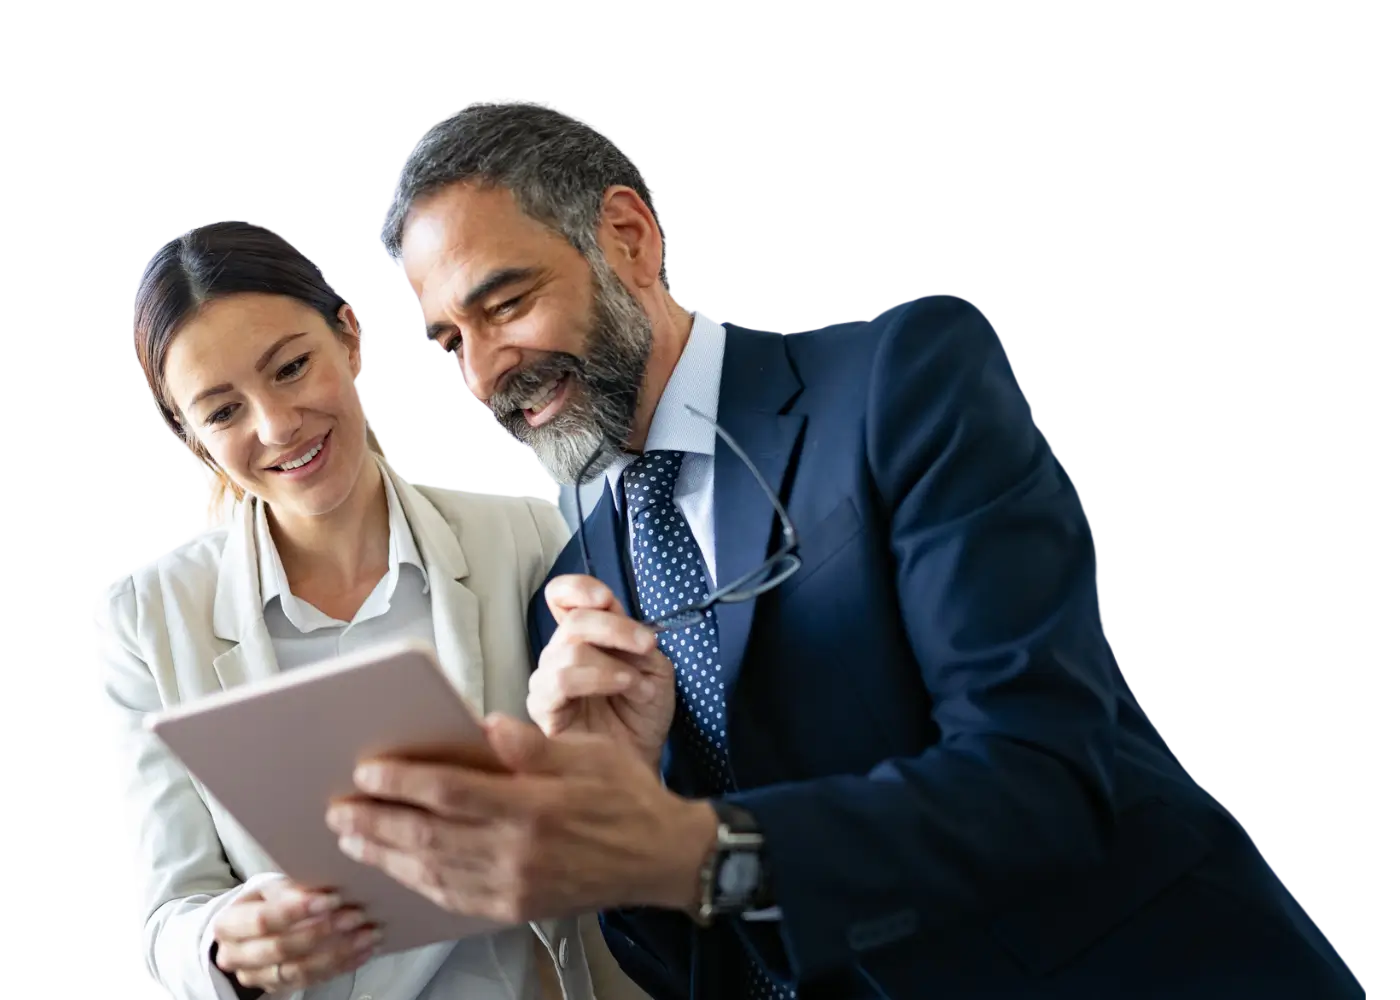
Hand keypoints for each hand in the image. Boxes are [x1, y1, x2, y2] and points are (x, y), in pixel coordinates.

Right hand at [211, 877, 380, 992]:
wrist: (251, 931)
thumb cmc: (266, 902)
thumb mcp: (271, 888)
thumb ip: (292, 889)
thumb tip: (324, 886)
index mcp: (229, 924)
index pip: (262, 920)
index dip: (298, 911)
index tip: (333, 898)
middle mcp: (236, 956)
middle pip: (281, 948)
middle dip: (323, 932)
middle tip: (356, 916)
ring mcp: (256, 977)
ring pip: (298, 971)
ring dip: (338, 953)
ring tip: (367, 935)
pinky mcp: (277, 988)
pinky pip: (312, 981)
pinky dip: (341, 966)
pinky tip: (363, 951)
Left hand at [327, 714, 717, 924]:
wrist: (661, 857)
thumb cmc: (626, 797)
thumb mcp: (588, 753)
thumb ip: (531, 745)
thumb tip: (485, 728)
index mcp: (535, 806)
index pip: (451, 792)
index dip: (403, 781)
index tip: (367, 770)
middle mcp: (519, 852)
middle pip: (428, 836)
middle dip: (375, 822)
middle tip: (338, 808)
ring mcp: (515, 885)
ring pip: (432, 872)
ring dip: (385, 855)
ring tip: (351, 839)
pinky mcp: (515, 907)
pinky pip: (453, 897)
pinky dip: (417, 884)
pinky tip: (396, 869)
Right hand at [530, 575, 675, 768]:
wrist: (645, 759)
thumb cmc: (644, 713)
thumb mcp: (650, 664)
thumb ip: (630, 633)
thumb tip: (610, 607)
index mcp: (584, 635)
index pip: (562, 596)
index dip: (578, 589)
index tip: (605, 599)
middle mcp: (560, 653)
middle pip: (573, 620)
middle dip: (616, 628)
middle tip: (647, 646)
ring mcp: (547, 681)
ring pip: (568, 650)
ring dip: (612, 663)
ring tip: (639, 685)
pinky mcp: (542, 710)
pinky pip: (559, 682)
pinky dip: (598, 678)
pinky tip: (625, 688)